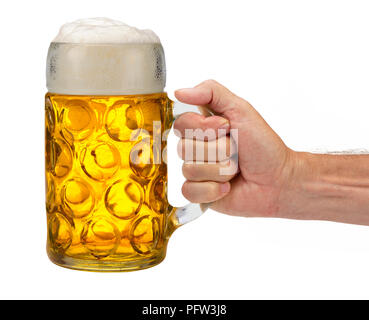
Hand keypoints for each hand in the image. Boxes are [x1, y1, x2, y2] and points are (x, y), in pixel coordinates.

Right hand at [174, 80, 294, 217]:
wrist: (278, 180)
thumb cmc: (263, 146)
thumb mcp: (240, 109)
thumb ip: (211, 92)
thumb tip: (179, 92)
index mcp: (203, 127)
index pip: (181, 124)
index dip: (203, 128)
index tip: (226, 127)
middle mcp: (196, 149)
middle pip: (184, 148)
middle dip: (218, 150)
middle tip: (236, 152)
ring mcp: (196, 172)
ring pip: (189, 170)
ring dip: (220, 170)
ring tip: (235, 170)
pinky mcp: (198, 193)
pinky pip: (189, 191)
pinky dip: (212, 190)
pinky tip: (227, 187)